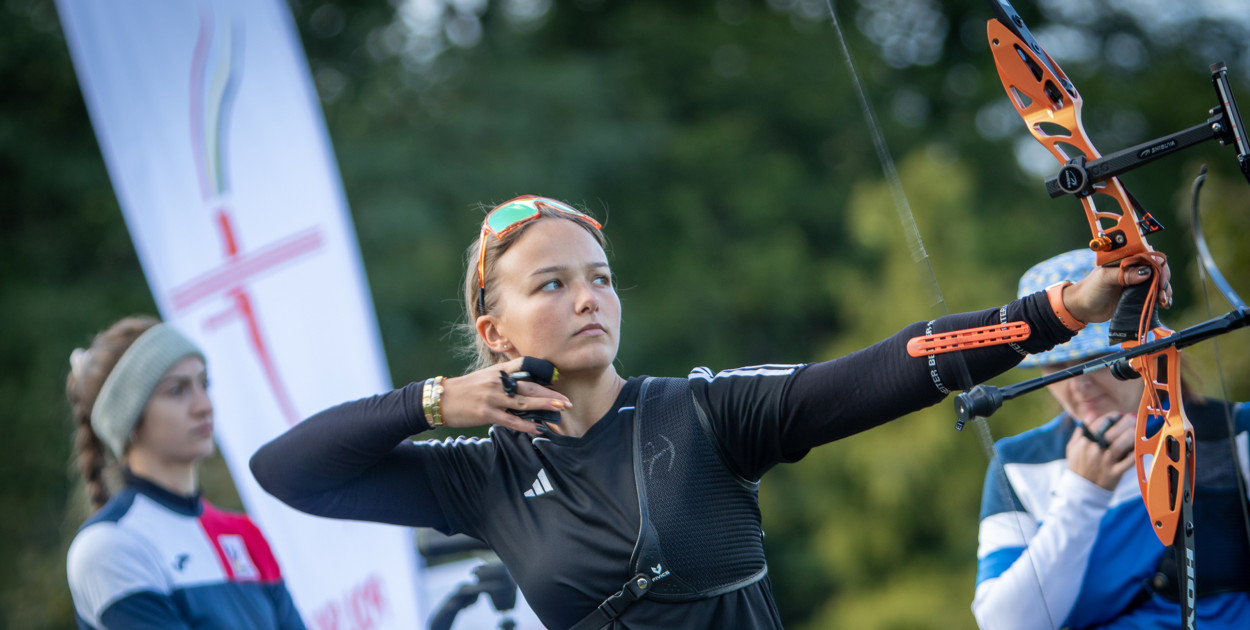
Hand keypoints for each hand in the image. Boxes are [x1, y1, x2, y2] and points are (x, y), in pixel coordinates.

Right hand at [438, 358, 570, 434]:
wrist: (440, 398)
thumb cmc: (465, 389)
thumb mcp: (485, 377)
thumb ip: (503, 378)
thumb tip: (523, 385)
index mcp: (498, 371)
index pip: (525, 365)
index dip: (542, 371)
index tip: (557, 378)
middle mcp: (498, 383)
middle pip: (530, 387)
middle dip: (550, 394)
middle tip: (567, 401)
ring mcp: (492, 398)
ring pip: (524, 403)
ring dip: (544, 407)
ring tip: (560, 410)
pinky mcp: (487, 414)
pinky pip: (511, 421)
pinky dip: (526, 425)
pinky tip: (538, 429)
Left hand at [1063, 252, 1170, 323]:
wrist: (1083, 308)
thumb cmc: (1089, 289)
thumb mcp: (1104, 279)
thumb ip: (1123, 274)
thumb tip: (1146, 272)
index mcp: (1126, 258)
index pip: (1149, 255)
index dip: (1158, 264)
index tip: (1160, 277)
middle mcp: (1134, 268)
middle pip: (1158, 268)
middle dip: (1164, 279)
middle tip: (1162, 292)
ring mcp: (1137, 282)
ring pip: (1159, 282)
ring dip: (1165, 290)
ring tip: (1163, 301)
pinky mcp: (1138, 295)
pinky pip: (1155, 294)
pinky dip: (1163, 298)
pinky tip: (1164, 304)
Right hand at [1066, 412, 1134, 489]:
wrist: (1080, 490)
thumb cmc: (1078, 465)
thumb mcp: (1073, 447)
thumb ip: (1081, 430)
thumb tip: (1091, 414)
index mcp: (1084, 441)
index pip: (1100, 423)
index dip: (1112, 416)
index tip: (1120, 415)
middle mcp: (1094, 450)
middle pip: (1112, 432)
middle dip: (1125, 422)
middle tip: (1133, 417)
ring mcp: (1104, 462)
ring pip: (1120, 445)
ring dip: (1131, 435)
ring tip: (1137, 428)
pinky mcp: (1114, 473)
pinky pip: (1128, 462)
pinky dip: (1135, 454)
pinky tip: (1140, 446)